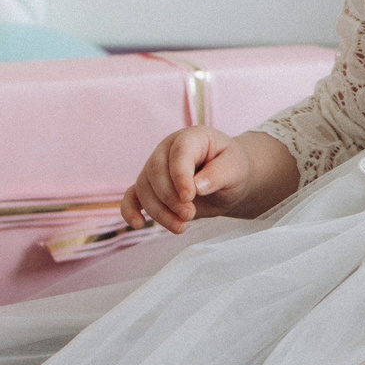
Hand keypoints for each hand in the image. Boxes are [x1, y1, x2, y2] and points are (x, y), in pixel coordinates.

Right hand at [121, 127, 285, 231]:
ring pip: (144, 188)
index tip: (190, 197)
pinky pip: (131, 196)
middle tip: (189, 215)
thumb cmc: (231, 168)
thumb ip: (218, 174)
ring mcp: (155, 167)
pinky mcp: (149, 187)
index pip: (179, 153)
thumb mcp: (235, 168)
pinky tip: (138, 224)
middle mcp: (167, 149)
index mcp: (191, 138)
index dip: (180, 176)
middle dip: (170, 198)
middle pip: (156, 172)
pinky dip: (130, 210)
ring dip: (159, 211)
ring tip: (181, 226)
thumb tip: (197, 187)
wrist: (227, 179)